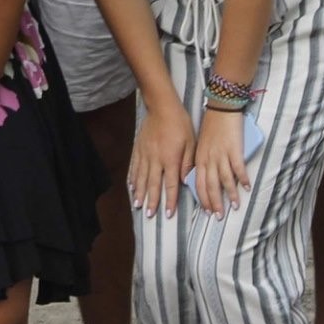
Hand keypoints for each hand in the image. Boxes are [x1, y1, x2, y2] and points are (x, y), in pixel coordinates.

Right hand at [129, 100, 193, 218]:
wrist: (162, 107)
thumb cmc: (180, 124)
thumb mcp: (191, 143)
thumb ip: (188, 163)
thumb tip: (186, 181)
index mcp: (171, 159)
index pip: (170, 184)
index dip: (169, 200)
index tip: (168, 214)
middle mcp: (156, 160)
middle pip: (153, 185)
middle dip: (152, 201)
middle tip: (149, 215)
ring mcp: (145, 154)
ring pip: (142, 178)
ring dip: (140, 193)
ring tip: (138, 206)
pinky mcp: (138, 149)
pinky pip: (134, 167)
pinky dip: (133, 179)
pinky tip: (132, 188)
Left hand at [193, 108, 251, 214]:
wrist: (221, 109)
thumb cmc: (212, 127)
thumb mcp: (201, 145)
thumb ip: (203, 162)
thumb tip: (207, 179)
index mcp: (200, 158)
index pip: (198, 184)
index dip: (203, 199)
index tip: (207, 211)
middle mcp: (209, 159)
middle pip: (210, 186)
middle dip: (215, 203)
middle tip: (219, 216)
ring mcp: (222, 155)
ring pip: (224, 180)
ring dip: (230, 195)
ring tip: (235, 206)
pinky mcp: (234, 149)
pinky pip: (238, 168)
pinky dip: (243, 179)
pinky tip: (247, 187)